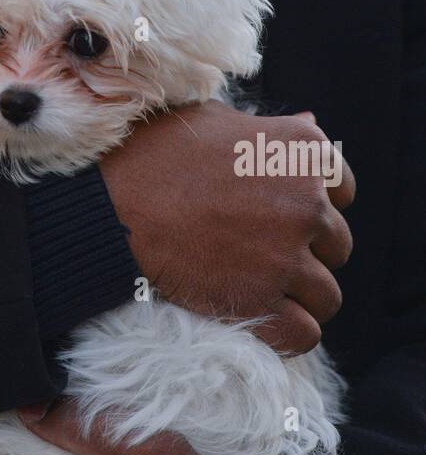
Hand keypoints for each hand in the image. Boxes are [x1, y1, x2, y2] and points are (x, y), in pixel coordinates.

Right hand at [99, 100, 354, 354]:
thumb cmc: (155, 153)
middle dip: (307, 250)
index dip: (314, 202)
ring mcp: (286, 256)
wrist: (110, 204)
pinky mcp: (261, 302)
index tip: (282, 210)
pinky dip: (287, 332)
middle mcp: (306, 203)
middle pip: (337, 244)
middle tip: (261, 249)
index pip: (343, 189)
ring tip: (260, 286)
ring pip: (327, 295)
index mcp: (301, 151)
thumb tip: (311, 123)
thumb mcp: (217, 121)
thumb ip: (271, 130)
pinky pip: (304, 333)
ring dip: (300, 295)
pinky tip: (260, 316)